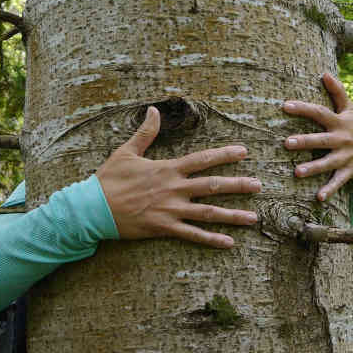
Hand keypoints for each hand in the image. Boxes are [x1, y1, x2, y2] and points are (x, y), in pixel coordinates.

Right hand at [95, 107, 260, 246]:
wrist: (92, 208)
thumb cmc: (108, 179)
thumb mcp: (126, 151)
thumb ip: (145, 132)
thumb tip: (154, 109)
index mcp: (167, 169)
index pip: (202, 159)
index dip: (224, 155)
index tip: (243, 152)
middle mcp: (173, 189)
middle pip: (212, 186)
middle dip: (238, 185)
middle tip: (259, 185)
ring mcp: (171, 210)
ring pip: (208, 213)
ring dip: (232, 215)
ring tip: (253, 218)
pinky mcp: (164, 228)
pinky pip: (192, 235)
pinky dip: (211, 240)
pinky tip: (229, 243)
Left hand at [283, 73, 352, 200]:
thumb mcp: (348, 109)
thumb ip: (337, 91)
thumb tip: (324, 72)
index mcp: (338, 123)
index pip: (320, 113)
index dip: (304, 109)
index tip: (285, 105)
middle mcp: (341, 139)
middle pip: (322, 140)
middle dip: (305, 141)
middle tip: (287, 143)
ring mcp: (345, 157)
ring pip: (328, 163)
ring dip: (313, 168)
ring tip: (297, 172)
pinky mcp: (349, 171)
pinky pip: (338, 181)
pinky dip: (329, 190)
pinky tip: (318, 197)